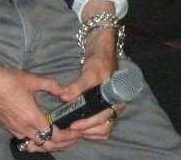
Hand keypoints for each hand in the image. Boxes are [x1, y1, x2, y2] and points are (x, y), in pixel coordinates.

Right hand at [0, 61, 82, 152]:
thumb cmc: (9, 80)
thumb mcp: (33, 80)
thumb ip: (52, 86)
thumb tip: (66, 91)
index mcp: (33, 118)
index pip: (56, 136)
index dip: (68, 137)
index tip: (76, 132)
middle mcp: (25, 128)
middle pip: (47, 146)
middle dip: (62, 145)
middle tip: (71, 138)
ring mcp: (15, 129)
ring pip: (35, 146)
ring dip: (48, 146)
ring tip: (57, 140)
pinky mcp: (8, 128)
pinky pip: (25, 141)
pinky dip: (36, 142)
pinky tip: (39, 135)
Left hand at [54, 28, 121, 144]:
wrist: (102, 50)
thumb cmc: (99, 60)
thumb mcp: (89, 72)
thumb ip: (78, 86)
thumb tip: (64, 97)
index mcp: (116, 99)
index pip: (103, 118)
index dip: (89, 124)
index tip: (74, 125)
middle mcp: (116, 106)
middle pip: (104, 127)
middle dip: (87, 130)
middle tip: (71, 130)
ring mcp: (111, 107)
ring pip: (103, 128)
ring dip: (89, 132)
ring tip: (74, 130)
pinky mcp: (104, 107)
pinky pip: (101, 125)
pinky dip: (91, 129)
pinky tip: (80, 128)